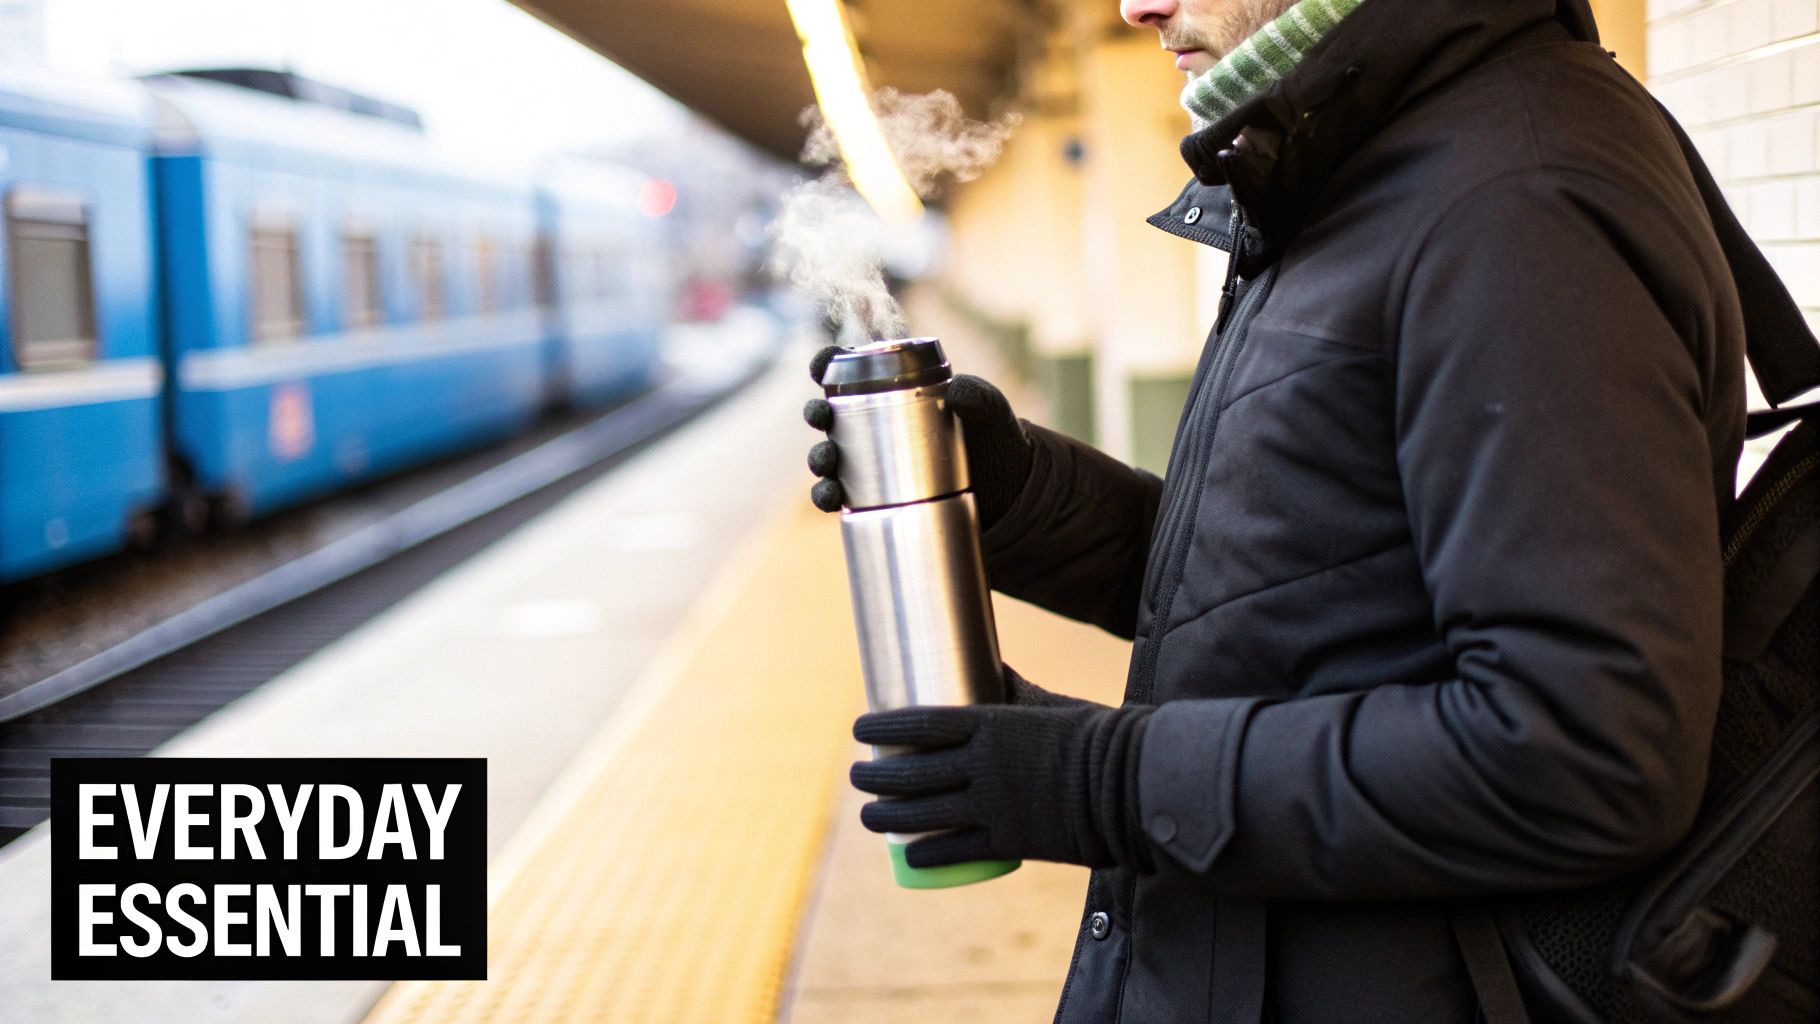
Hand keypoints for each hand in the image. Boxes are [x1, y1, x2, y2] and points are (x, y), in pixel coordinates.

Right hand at [803, 344, 1035, 527]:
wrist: (1008, 494)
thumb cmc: (995, 439)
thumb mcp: (992, 412)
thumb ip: (978, 396)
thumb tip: (955, 392)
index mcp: (895, 392)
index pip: (851, 370)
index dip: (827, 363)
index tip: (820, 366)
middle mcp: (876, 426)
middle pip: (831, 414)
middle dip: (816, 413)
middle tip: (821, 417)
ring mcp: (874, 464)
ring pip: (830, 457)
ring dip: (818, 458)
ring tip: (827, 463)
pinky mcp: (876, 499)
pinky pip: (842, 497)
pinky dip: (828, 497)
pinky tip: (831, 498)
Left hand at [850, 666, 1153, 869]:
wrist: (1132, 782)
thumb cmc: (1092, 735)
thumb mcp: (1047, 703)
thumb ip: (1012, 691)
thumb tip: (988, 665)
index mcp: (992, 724)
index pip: (920, 724)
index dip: (883, 727)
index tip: (859, 728)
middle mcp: (985, 765)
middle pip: (913, 772)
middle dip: (875, 775)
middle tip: (857, 774)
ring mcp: (995, 805)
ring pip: (924, 814)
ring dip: (886, 817)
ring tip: (867, 816)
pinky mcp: (1011, 840)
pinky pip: (957, 849)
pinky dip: (927, 852)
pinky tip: (909, 854)